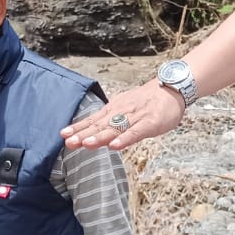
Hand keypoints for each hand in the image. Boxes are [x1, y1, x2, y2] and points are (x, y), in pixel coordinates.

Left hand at [61, 79, 186, 151]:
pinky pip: (135, 133)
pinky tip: (114, 146)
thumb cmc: (147, 102)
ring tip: (86, 144)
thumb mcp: (125, 108)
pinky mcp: (150, 123)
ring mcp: (136, 118)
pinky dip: (124, 139)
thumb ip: (110, 121)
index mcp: (114, 110)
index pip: (93, 120)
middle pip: (100, 125)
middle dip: (84, 134)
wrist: (171, 89)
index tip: (63, 135)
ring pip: (115, 129)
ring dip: (100, 136)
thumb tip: (92, 131)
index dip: (78, 127)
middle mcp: (121, 113)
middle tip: (69, 142)